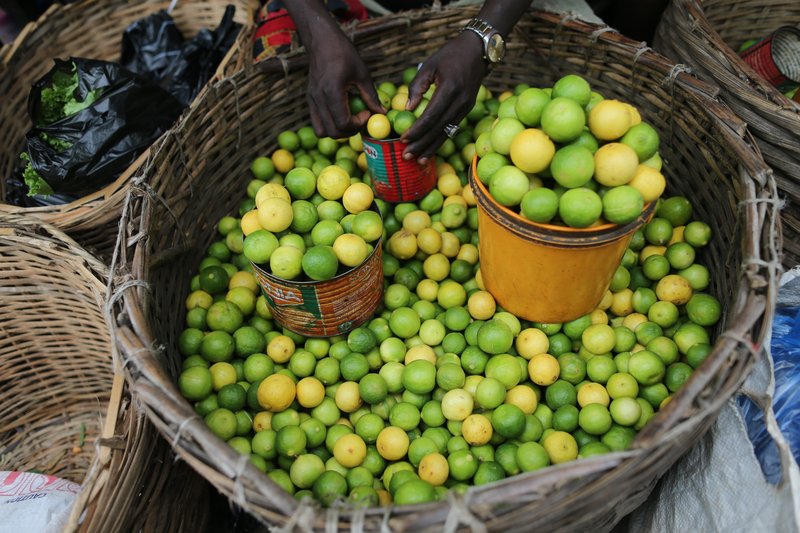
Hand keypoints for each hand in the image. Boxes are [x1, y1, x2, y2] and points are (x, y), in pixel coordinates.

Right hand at [306, 29, 383, 137]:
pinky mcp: (310, 99)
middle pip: (333, 132)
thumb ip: (371, 95)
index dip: (358, 124)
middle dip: (349, 131)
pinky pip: (317, 122)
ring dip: (337, 131)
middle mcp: (319, 99)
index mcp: (332, 91)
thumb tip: (382, 112)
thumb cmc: (344, 53)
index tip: (366, 114)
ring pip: (322, 131)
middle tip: (360, 120)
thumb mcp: (362, 73)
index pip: (343, 123)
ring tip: (348, 119)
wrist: (321, 41)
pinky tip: (340, 113)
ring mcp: (312, 100)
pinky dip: (329, 125)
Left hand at [401, 31, 487, 162]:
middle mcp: (460, 101)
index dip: (417, 130)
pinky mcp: (467, 109)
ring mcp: (466, 107)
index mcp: (449, 88)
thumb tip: (407, 107)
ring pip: (446, 132)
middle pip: (438, 128)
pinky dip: (440, 140)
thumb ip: (417, 86)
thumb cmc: (449, 55)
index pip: (431, 116)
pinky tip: (430, 150)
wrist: (478, 51)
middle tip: (406, 156)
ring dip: (431, 147)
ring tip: (418, 160)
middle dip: (421, 144)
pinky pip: (452, 128)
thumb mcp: (429, 65)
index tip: (403, 139)